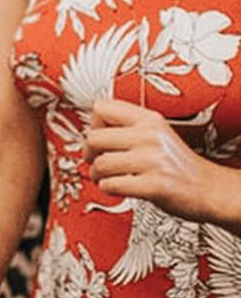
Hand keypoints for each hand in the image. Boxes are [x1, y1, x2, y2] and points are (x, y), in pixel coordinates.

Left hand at [85, 98, 234, 223]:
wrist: (209, 189)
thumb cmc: (178, 164)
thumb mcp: (157, 133)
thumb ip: (128, 127)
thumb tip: (90, 130)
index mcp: (149, 119)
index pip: (101, 108)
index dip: (93, 125)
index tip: (99, 138)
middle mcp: (151, 136)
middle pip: (93, 138)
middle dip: (88, 154)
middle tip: (94, 161)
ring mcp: (153, 160)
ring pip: (100, 163)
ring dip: (96, 175)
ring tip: (105, 178)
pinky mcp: (154, 185)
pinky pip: (111, 184)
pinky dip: (107, 189)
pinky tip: (116, 188)